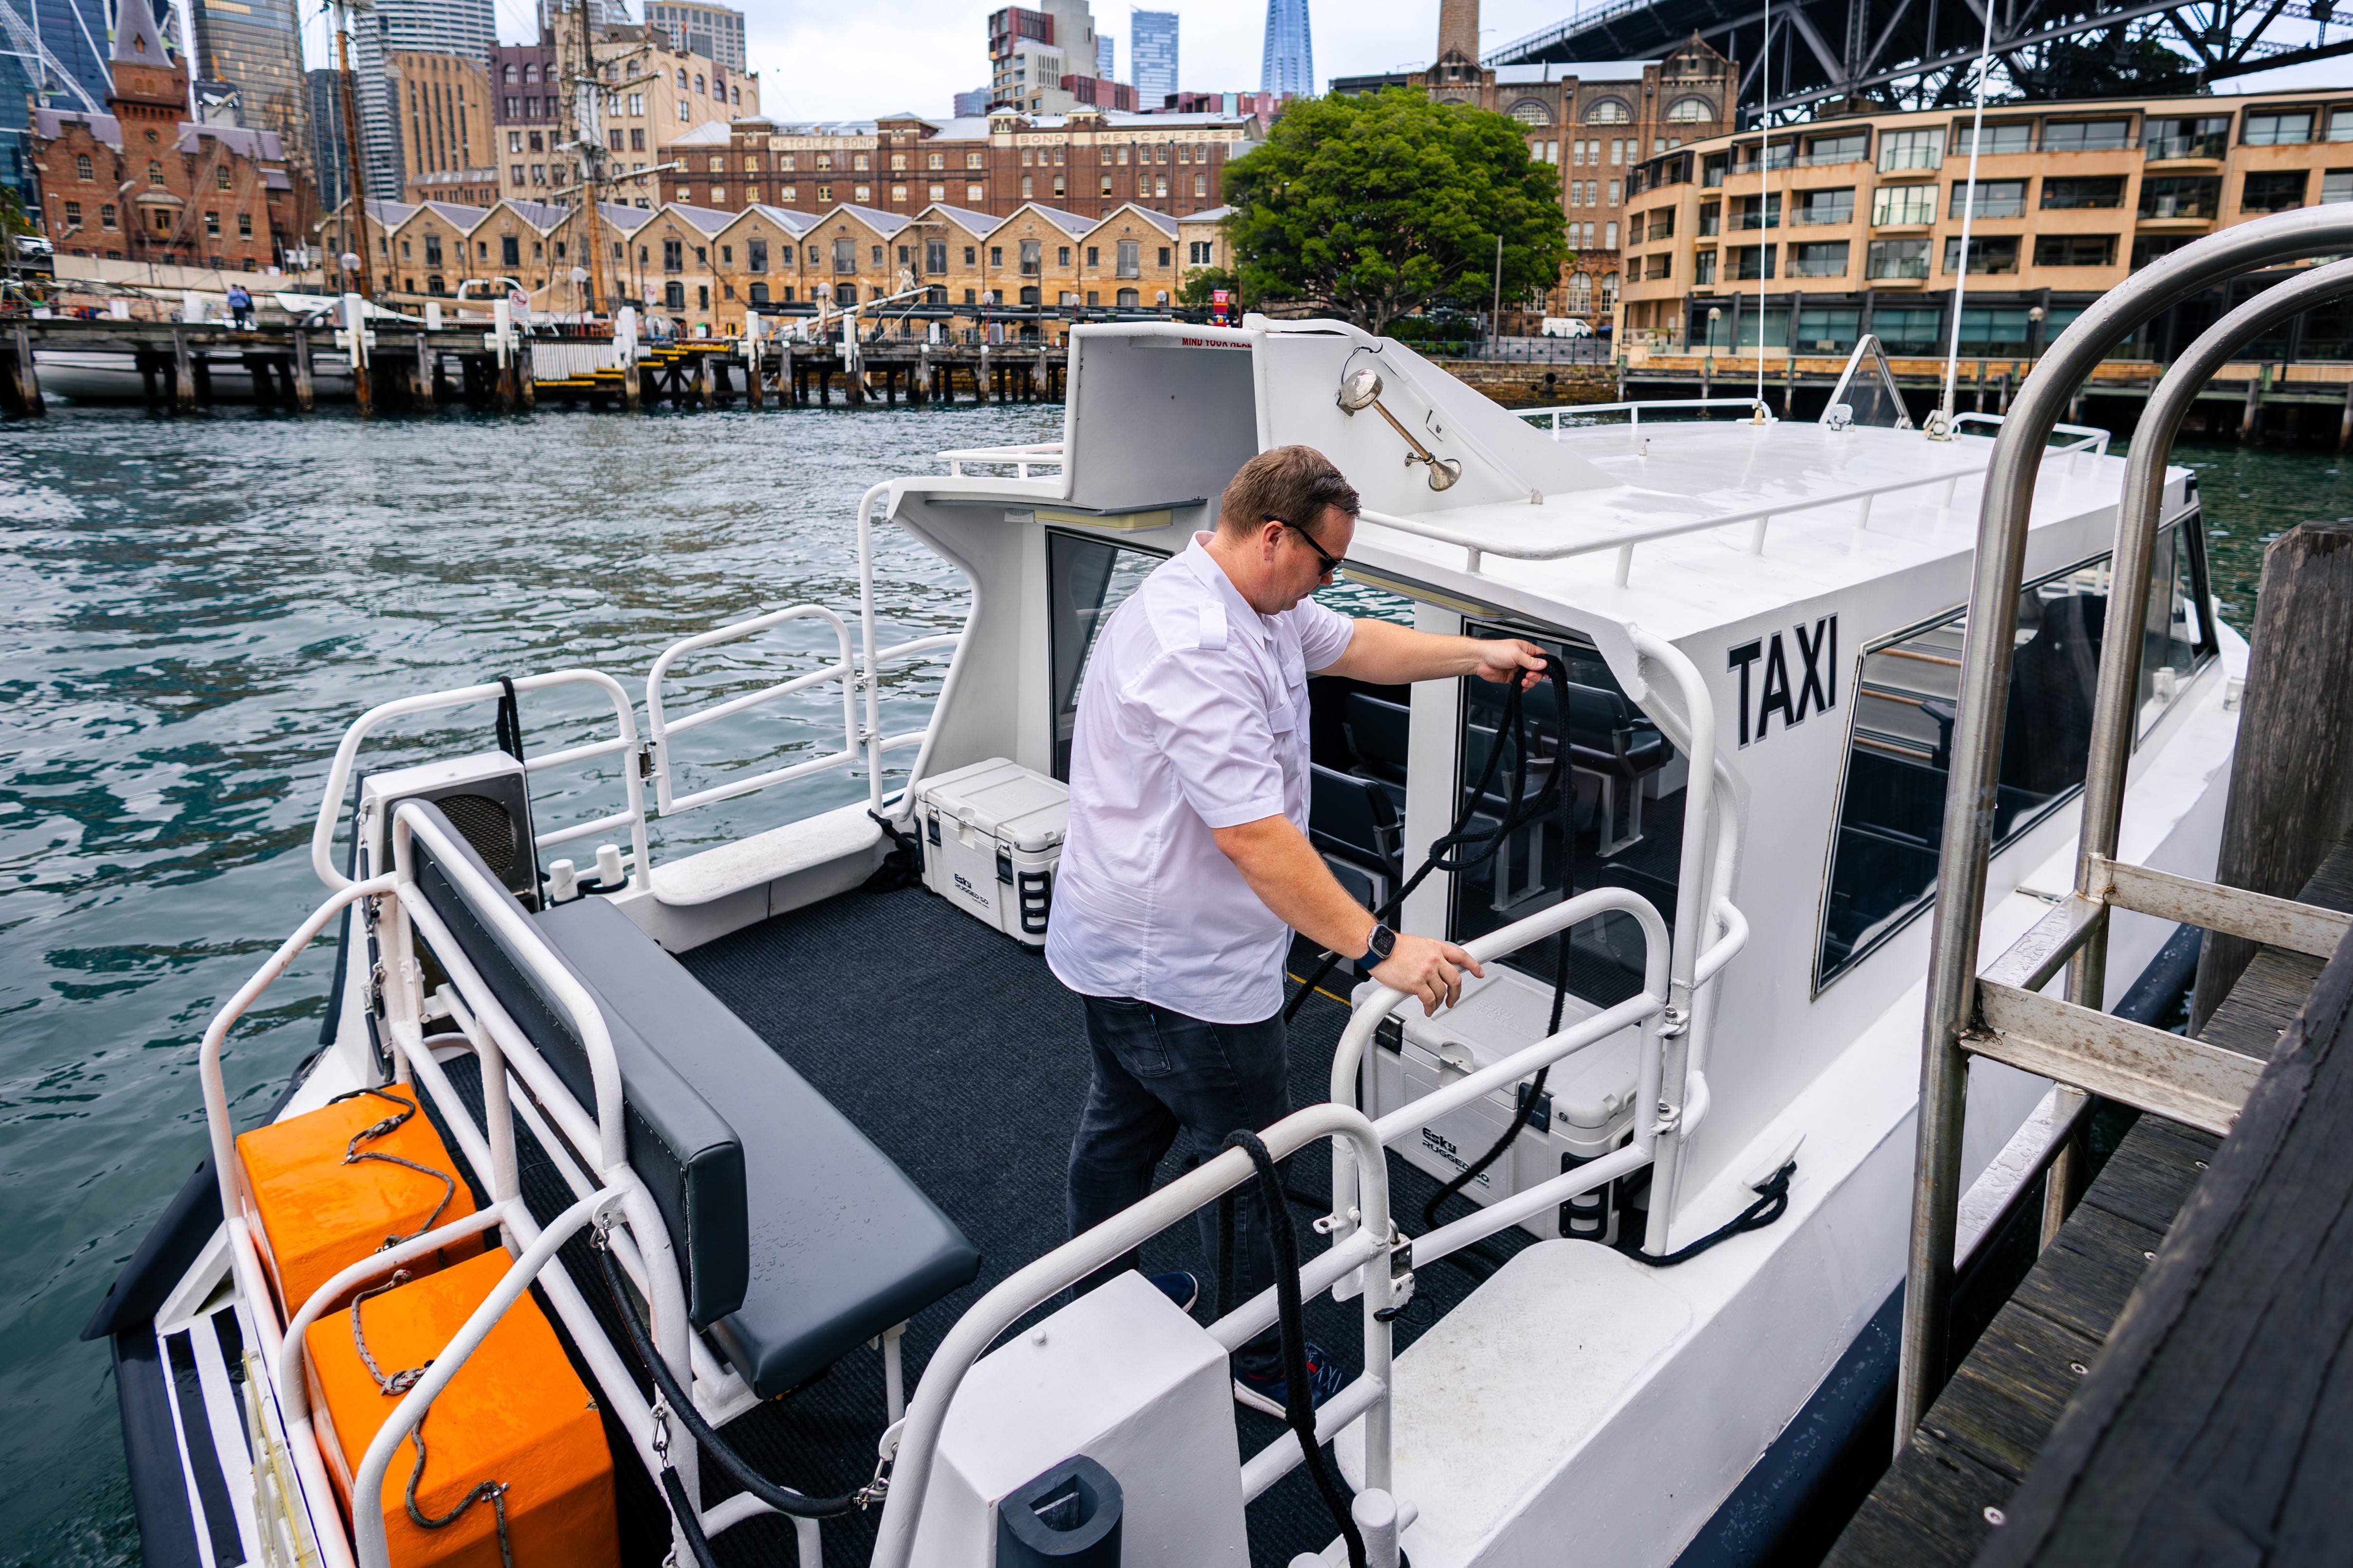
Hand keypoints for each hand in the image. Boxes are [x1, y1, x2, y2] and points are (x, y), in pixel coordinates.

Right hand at [1371, 933, 1485, 1016]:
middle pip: (1455, 979)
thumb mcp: (1418, 944)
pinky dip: (1430, 1007)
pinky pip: (1429, 1000)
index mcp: (1435, 947)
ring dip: (1440, 1002)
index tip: (1479, 972)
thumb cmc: (1392, 947)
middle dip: (1456, 993)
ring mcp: (1426, 971)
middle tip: (1453, 999)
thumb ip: (1430, 954)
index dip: (1473, 965)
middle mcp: (1434, 959)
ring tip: (1434, 1006)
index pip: (1461, 956)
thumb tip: (1436, 967)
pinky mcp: (1416, 983)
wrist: (1377, 948)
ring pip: (1442, 992)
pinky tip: (1428, 1009)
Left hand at [1470, 638, 1546, 688]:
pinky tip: (1520, 685)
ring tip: (1523, 680)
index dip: (1546, 664)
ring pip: (1530, 678)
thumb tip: (1543, 664)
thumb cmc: (1494, 651)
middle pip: (1538, 670)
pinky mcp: (1511, 678)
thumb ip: (1530, 661)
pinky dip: (1523, 687)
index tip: (1547, 671)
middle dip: (1536, 675)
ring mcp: (1517, 669)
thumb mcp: (1516, 654)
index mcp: (1525, 649)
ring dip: (1530, 681)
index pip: (1541, 656)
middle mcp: (1523, 659)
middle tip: (1529, 675)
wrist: (1480, 660)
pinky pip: (1522, 684)